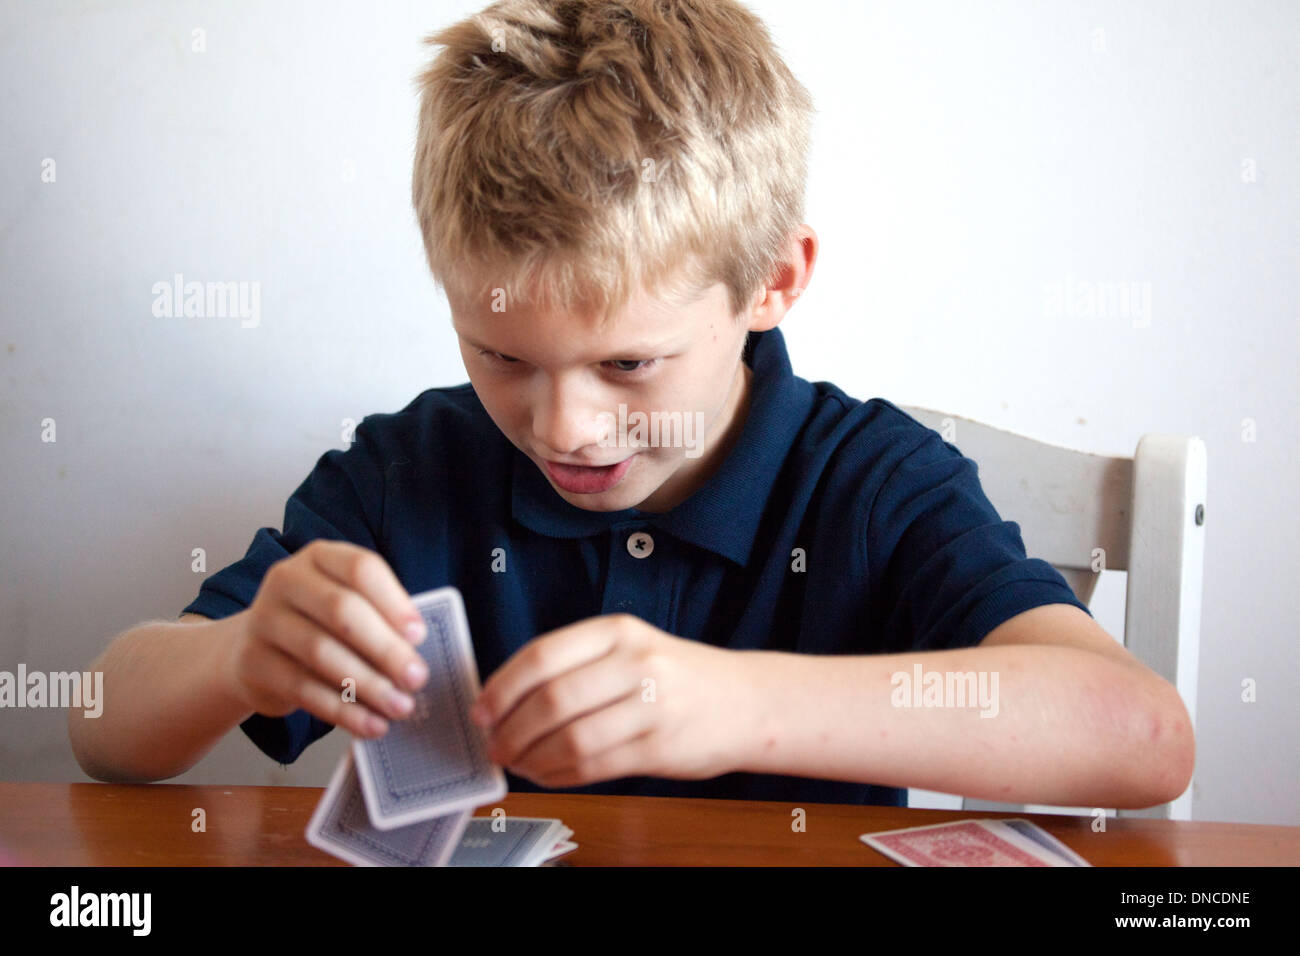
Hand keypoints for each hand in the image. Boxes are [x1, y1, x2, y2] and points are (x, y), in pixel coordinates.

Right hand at [223, 539, 431, 738]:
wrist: (253, 649)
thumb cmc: (318, 624)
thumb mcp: (347, 605)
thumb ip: (379, 617)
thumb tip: (415, 651)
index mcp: (319, 557)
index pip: (360, 569)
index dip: (394, 602)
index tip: (420, 635)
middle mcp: (286, 580)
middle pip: (342, 611)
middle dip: (386, 648)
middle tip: (417, 678)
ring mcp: (264, 620)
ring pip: (322, 653)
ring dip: (368, 685)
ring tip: (400, 706)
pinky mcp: (252, 663)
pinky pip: (303, 689)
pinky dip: (342, 710)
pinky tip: (370, 724)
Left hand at [470, 613, 755, 787]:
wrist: (747, 701)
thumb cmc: (677, 676)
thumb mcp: (631, 648)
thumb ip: (576, 664)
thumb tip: (506, 699)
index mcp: (618, 630)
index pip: (542, 654)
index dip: (501, 687)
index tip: (480, 709)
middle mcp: (635, 662)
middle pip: (550, 700)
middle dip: (510, 729)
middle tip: (492, 744)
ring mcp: (651, 705)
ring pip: (569, 738)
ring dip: (531, 758)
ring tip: (518, 763)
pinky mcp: (659, 747)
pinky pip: (593, 766)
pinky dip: (560, 775)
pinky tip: (548, 774)